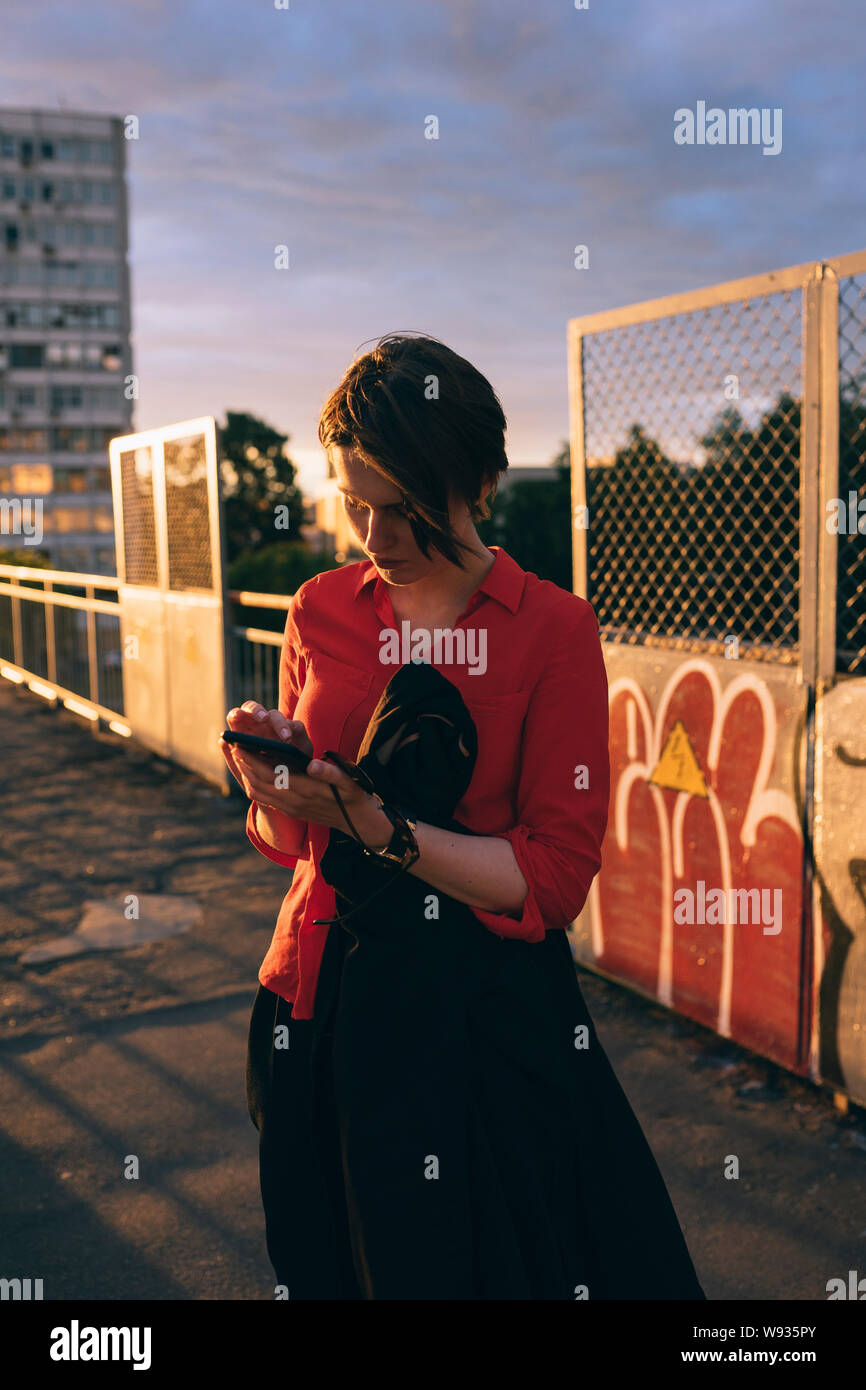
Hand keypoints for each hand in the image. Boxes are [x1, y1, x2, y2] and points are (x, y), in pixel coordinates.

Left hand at [219, 701, 391, 843]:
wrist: (357, 822)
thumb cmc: (353, 795)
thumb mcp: (349, 782)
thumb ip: (330, 773)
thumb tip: (312, 765)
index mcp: (306, 790)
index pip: (271, 775)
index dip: (253, 761)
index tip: (242, 746)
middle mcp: (294, 802)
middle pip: (260, 784)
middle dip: (244, 766)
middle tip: (233, 748)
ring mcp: (291, 808)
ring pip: (259, 794)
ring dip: (246, 776)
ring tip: (238, 759)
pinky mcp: (291, 811)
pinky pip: (265, 799)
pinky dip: (254, 786)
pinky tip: (251, 774)